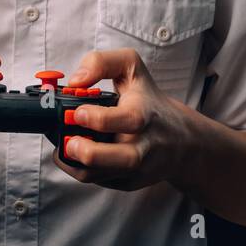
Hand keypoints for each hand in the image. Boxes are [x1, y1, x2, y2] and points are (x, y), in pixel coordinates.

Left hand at [53, 48, 198, 190]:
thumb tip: (76, 80)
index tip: (79, 112)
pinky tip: (74, 153)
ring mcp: (138, 167)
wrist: (180, 140)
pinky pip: (99, 181)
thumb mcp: (131, 68)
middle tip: (69, 142)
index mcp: (146, 114)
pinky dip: (80, 170)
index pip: (129, 120)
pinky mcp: (129, 182)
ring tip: (65, 147)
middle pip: (123, 159)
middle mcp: (145, 144)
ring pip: (104, 176)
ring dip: (77, 165)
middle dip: (90, 154)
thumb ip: (102, 63)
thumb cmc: (148, 101)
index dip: (100, 119)